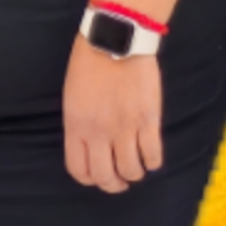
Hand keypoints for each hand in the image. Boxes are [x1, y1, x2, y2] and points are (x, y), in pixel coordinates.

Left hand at [61, 44, 164, 191]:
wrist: (115, 40)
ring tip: (137, 169)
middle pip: (105, 177)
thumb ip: (79, 124)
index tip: (98, 176)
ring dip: (134, 174)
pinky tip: (151, 158)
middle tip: (120, 181)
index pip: (79, 170)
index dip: (90, 179)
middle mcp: (98, 133)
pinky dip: (153, 162)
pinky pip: (152, 154)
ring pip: (131, 170)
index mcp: (76, 126)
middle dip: (113, 185)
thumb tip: (87, 145)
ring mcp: (124, 128)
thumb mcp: (72, 96)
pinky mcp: (148, 121)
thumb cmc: (89, 62)